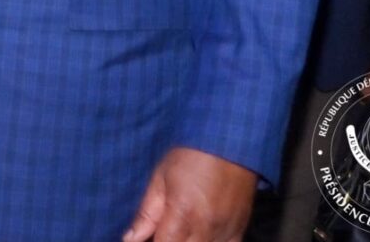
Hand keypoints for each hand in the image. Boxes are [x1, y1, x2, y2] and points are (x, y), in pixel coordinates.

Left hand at [122, 147, 255, 241]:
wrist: (230, 139)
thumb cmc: (190, 154)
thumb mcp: (161, 177)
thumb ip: (147, 213)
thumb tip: (130, 239)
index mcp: (182, 214)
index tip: (145, 238)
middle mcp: (206, 228)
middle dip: (167, 241)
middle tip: (162, 230)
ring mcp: (226, 232)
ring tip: (179, 230)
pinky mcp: (240, 231)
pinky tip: (198, 235)